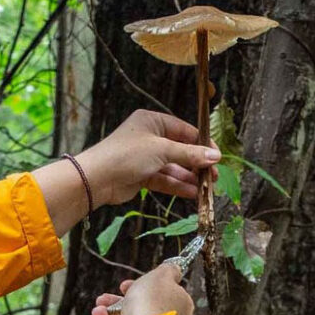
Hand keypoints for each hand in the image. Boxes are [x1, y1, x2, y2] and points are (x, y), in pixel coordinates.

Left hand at [76, 109, 219, 205]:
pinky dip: (177, 185)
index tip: (218, 157)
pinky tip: (192, 193)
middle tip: (214, 177)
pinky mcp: (141, 176)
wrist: (96, 179)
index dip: (203, 144)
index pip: (185, 131)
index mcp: (153, 121)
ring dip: (189, 177)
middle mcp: (149, 137)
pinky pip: (164, 179)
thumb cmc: (127, 155)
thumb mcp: (162, 150)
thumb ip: (190, 154)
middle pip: (181, 150)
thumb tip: (215, 156)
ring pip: (173, 167)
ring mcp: (145, 158)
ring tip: (206, 188)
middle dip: (198, 164)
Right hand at [90, 263, 194, 314]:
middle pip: (138, 309)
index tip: (123, 285)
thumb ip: (168, 270)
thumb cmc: (152, 304)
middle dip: (115, 302)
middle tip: (102, 299)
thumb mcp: (160, 277)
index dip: (137, 287)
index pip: (158, 294)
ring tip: (98, 313)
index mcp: (177, 305)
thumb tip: (175, 268)